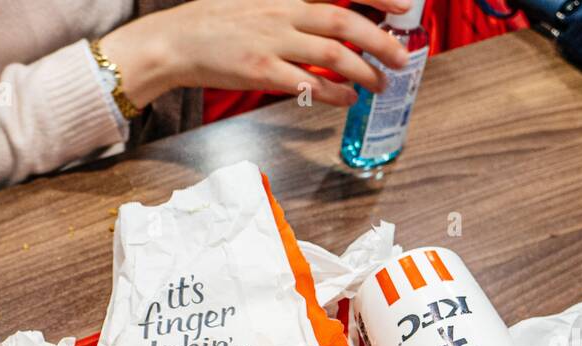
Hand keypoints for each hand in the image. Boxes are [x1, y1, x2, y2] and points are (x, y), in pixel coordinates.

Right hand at [100, 0, 413, 109]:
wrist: (176, 41)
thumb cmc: (216, 23)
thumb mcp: (259, 2)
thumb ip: (294, 9)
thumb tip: (329, 22)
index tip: (405, 5)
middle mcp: (284, 11)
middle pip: (346, 24)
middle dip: (381, 41)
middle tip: (401, 57)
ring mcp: (273, 42)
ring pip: (333, 56)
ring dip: (363, 72)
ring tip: (379, 84)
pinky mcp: (261, 72)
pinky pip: (307, 85)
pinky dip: (333, 93)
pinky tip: (346, 99)